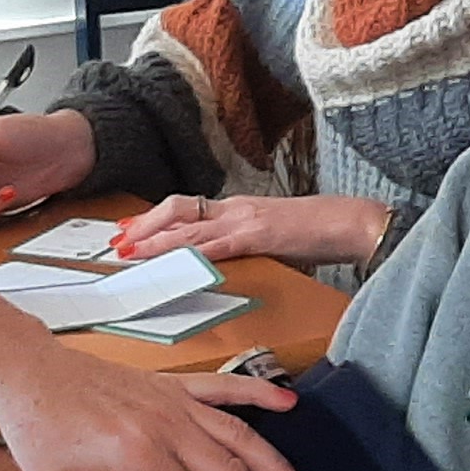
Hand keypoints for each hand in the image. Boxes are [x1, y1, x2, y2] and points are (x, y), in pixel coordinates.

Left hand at [0, 340, 302, 470]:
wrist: (28, 375)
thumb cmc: (40, 432)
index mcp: (136, 454)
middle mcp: (164, 424)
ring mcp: (173, 401)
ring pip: (238, 434)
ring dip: (273, 465)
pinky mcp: (173, 385)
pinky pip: (224, 388)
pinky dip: (258, 395)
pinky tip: (289, 407)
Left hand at [110, 193, 389, 269]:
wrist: (350, 222)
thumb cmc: (320, 232)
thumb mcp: (277, 237)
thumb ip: (251, 244)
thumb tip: (233, 260)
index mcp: (240, 208)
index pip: (188, 209)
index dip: (157, 219)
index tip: (132, 229)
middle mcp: (236, 208)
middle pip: (178, 210)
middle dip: (145, 226)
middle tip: (119, 240)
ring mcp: (244, 219)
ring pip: (188, 226)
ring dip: (156, 241)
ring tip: (131, 251)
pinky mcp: (257, 235)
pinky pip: (214, 245)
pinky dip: (189, 254)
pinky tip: (172, 262)